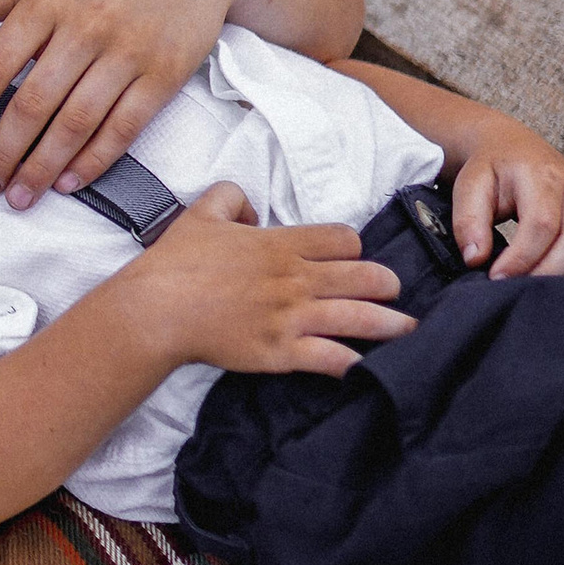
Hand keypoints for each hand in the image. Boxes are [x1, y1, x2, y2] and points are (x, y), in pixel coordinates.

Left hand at [0, 0, 260, 208]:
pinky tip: (68, 182)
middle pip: (33, 103)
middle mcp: (85, 27)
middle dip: (4, 152)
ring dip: (43, 167)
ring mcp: (127, 53)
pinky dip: (93, 161)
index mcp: (46, 1)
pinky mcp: (164, 75)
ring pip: (76, 122)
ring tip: (20, 196)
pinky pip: (122, 128)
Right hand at [135, 181, 414, 377]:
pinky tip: (368, 368)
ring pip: (361, 317)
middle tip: (392, 292)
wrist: (155, 310)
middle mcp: (295, 279)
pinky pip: (333, 358)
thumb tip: (249, 206)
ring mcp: (291, 317)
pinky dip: (355, 364)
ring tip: (409, 330)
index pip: (344, 239)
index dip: (353, 248)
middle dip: (386, 284)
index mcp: (280, 244)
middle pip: (366, 276)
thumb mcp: (200, 213)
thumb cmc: (175, 263)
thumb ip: (230, 196)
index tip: (351, 259)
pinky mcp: (281, 352)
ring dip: (391, 324)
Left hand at [444, 109, 563, 277]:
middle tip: (513, 289)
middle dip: (546, 272)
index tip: (496, 277)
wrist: (510, 146)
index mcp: (541, 175)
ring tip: (524, 286)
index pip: (542, 224)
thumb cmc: (490, 168)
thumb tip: (475, 258)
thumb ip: (468, 221)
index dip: (521, 257)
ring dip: (558, 273)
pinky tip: (539, 276)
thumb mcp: (468, 185)